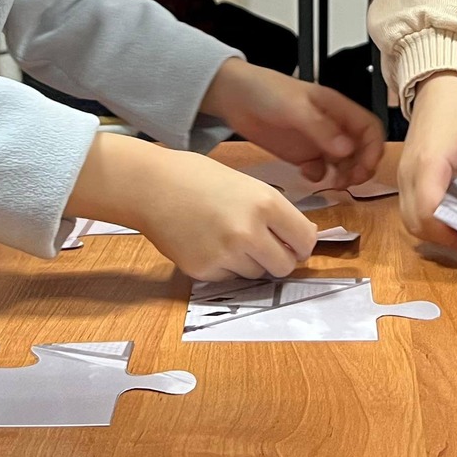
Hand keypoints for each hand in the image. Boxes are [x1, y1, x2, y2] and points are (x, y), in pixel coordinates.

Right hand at [121, 143, 319, 278]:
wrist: (150, 186)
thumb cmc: (198, 178)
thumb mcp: (246, 184)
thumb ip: (275, 212)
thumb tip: (302, 240)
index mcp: (265, 203)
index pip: (305, 240)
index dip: (302, 244)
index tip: (295, 244)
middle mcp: (249, 232)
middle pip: (285, 266)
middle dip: (279, 259)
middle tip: (264, 246)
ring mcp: (226, 254)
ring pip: (257, 273)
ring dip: (249, 261)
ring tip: (226, 236)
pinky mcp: (204, 270)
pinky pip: (229, 277)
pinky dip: (224, 266)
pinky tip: (207, 243)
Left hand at [201, 57, 385, 188]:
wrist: (233, 97)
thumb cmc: (267, 92)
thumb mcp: (295, 108)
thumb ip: (321, 128)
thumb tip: (348, 150)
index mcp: (337, 109)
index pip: (370, 129)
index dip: (374, 148)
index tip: (365, 167)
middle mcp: (332, 126)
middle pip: (361, 150)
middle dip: (362, 167)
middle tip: (348, 181)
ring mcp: (317, 141)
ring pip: (344, 163)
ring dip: (345, 175)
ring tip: (333, 184)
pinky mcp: (301, 154)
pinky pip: (320, 170)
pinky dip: (320, 176)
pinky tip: (307, 174)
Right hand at [397, 72, 456, 245]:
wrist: (436, 90)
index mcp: (427, 167)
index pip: (428, 214)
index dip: (449, 234)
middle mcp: (408, 175)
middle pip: (414, 223)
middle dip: (440, 238)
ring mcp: (402, 176)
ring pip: (408, 219)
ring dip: (431, 230)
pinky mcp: (403, 175)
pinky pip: (408, 207)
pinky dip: (425, 219)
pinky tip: (448, 213)